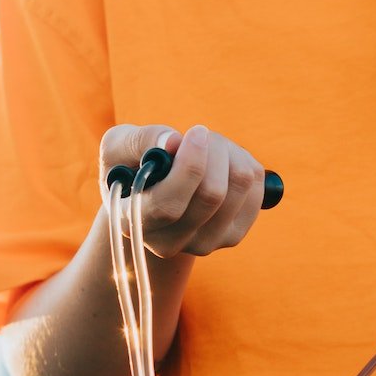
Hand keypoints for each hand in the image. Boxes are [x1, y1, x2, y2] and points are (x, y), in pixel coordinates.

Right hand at [98, 123, 269, 259]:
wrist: (152, 199)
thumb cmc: (132, 167)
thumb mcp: (118, 146)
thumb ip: (139, 141)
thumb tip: (173, 141)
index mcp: (134, 223)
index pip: (169, 205)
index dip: (189, 166)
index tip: (196, 132)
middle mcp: (170, 243)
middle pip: (212, 195)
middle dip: (214, 150)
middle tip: (200, 134)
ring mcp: (205, 243)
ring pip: (240, 185)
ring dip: (229, 151)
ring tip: (209, 146)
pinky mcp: (234, 235)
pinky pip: (256, 187)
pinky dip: (244, 161)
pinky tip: (222, 162)